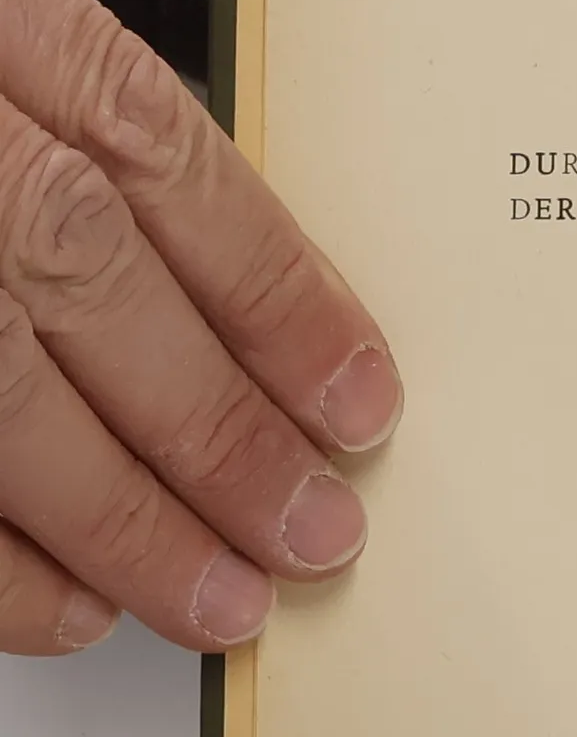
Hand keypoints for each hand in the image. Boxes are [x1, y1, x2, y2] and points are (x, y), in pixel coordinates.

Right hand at [0, 0, 400, 655]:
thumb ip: (59, 129)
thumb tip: (235, 304)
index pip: (151, 142)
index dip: (272, 282)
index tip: (359, 395)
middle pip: (77, 271)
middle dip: (215, 424)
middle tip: (316, 533)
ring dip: (115, 516)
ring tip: (224, 598)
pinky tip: (61, 608)